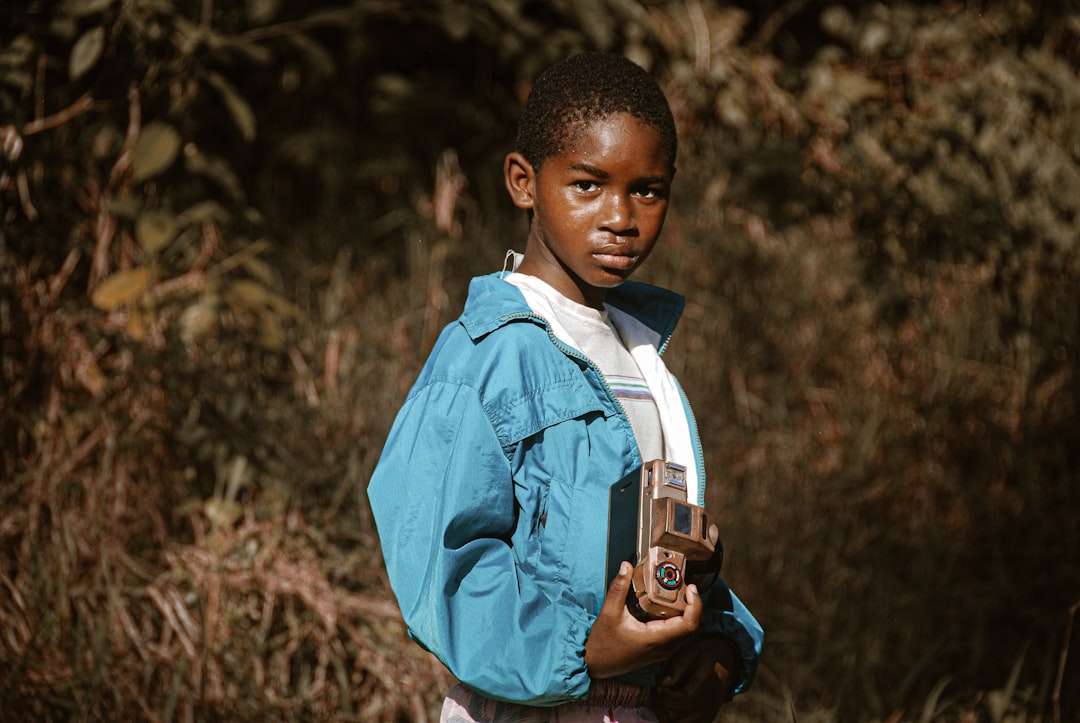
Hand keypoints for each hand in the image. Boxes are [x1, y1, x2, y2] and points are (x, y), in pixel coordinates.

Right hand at [584, 561, 702, 678]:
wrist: (596, 664)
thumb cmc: (603, 642)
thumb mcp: (609, 612)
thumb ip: (619, 588)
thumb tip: (626, 566)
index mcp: (656, 638)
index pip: (689, 624)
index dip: (696, 605)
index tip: (691, 588)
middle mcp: (664, 648)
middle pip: (693, 627)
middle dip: (694, 605)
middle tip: (685, 587)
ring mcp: (664, 652)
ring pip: (688, 633)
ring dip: (688, 613)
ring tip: (679, 595)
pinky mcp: (660, 652)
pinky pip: (680, 636)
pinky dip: (681, 620)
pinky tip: (669, 608)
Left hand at [650, 634, 739, 722]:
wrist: (723, 665)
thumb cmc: (701, 657)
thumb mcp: (689, 653)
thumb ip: (676, 668)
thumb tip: (663, 684)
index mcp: (705, 685)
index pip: (682, 700)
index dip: (665, 696)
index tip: (658, 687)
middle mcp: (708, 704)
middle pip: (675, 715)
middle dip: (661, 704)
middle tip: (658, 691)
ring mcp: (707, 715)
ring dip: (665, 712)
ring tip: (664, 697)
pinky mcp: (705, 720)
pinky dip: (673, 718)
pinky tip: (671, 704)